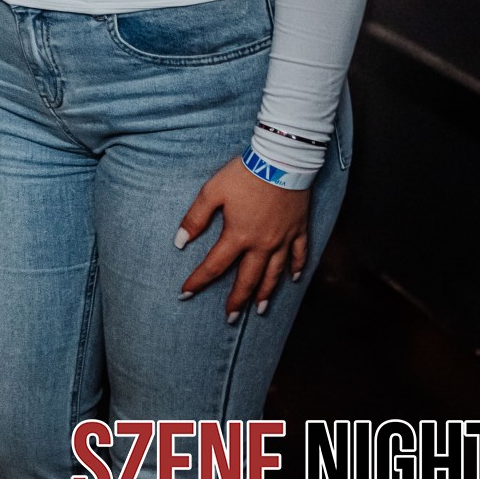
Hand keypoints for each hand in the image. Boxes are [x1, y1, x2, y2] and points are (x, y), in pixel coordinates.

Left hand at [175, 157, 311, 320]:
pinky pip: (299, 255)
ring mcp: (283, 238)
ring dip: (266, 293)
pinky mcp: (299, 229)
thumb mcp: (211, 192)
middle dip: (237, 300)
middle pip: (248, 278)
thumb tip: (180, 242)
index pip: (214, 266)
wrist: (281, 160)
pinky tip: (292, 279)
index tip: (185, 294)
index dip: (198, 281)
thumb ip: (195, 218)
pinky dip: (295, 268)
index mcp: (238, 235)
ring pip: (274, 273)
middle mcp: (262, 243)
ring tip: (259, 310)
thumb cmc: (244, 174)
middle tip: (230, 318)